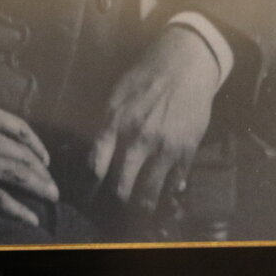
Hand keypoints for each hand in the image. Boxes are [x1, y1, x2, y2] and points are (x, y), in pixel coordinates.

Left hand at [0, 82, 58, 227]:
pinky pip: (20, 129)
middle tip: (54, 196)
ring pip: (24, 156)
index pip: (1, 201)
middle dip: (41, 189)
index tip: (35, 220)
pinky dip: (35, 142)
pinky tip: (43, 152)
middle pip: (20, 178)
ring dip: (41, 170)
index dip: (21, 212)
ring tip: (51, 178)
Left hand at [89, 25, 222, 214]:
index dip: (90, 189)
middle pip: (121, 186)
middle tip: (114, 210)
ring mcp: (164, 146)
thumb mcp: (114, 100)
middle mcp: (138, 139)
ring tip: (139, 213)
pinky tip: (166, 195)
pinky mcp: (187, 148)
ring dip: (142, 206)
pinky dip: (170, 192)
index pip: (95, 168)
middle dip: (115, 202)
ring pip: (149, 191)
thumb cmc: (144, 79)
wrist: (186, 62)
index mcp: (114, 125)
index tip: (88, 199)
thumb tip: (93, 162)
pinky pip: (176, 181)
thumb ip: (103, 131)